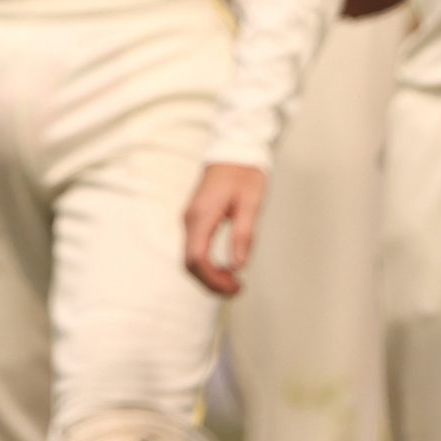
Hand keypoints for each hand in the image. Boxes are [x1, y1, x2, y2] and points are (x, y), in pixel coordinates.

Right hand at [183, 162, 268, 295]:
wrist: (233, 150)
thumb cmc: (245, 174)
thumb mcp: (251, 203)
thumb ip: (243, 234)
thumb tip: (239, 266)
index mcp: (202, 215)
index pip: (197, 258)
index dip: (214, 280)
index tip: (236, 288)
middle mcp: (190, 219)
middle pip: (190, 263)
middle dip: (211, 283)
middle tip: (238, 291)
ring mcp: (190, 219)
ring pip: (190, 259)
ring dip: (209, 276)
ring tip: (234, 283)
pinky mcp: (195, 220)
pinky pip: (194, 250)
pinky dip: (207, 265)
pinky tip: (226, 269)